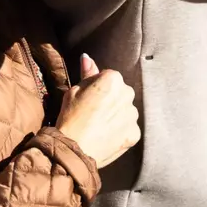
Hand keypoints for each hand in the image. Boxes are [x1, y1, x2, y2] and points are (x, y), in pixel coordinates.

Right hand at [55, 54, 139, 169]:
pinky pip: (128, 128)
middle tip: (93, 113)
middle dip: (110, 99)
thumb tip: (87, 57)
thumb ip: (87, 73)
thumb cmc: (71, 117)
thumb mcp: (74, 91)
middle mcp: (127, 93)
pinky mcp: (135, 133)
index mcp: (113, 79)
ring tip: (99, 126)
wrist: (74, 150)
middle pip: (120, 92)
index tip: (88, 99)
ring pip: (126, 110)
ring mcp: (133, 115)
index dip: (96, 88)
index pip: (108, 77)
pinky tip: (106, 136)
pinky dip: (120, 131)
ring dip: (117, 115)